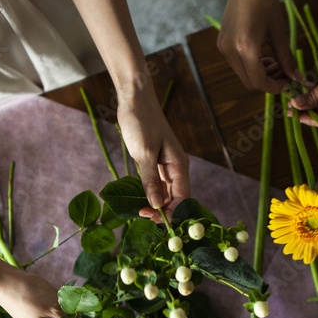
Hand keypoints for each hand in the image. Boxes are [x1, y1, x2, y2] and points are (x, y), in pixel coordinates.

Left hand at [116, 86, 189, 218]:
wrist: (135, 100)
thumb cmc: (141, 122)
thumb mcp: (144, 153)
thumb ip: (151, 180)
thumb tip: (157, 205)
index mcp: (179, 165)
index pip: (183, 198)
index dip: (171, 212)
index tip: (152, 217)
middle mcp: (176, 168)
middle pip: (176, 198)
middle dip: (164, 211)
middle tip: (143, 215)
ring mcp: (166, 166)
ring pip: (167, 193)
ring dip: (157, 204)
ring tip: (141, 210)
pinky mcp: (155, 163)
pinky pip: (158, 185)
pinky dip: (151, 194)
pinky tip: (141, 199)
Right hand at [218, 0, 299, 93]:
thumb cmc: (266, 2)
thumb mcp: (279, 32)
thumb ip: (286, 58)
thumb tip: (296, 78)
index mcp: (245, 48)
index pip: (259, 81)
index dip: (274, 86)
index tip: (288, 82)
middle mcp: (230, 51)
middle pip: (249, 81)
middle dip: (268, 82)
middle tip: (284, 74)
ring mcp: (223, 48)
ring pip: (243, 74)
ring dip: (260, 75)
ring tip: (275, 63)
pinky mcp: (222, 44)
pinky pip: (237, 64)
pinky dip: (251, 66)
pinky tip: (262, 56)